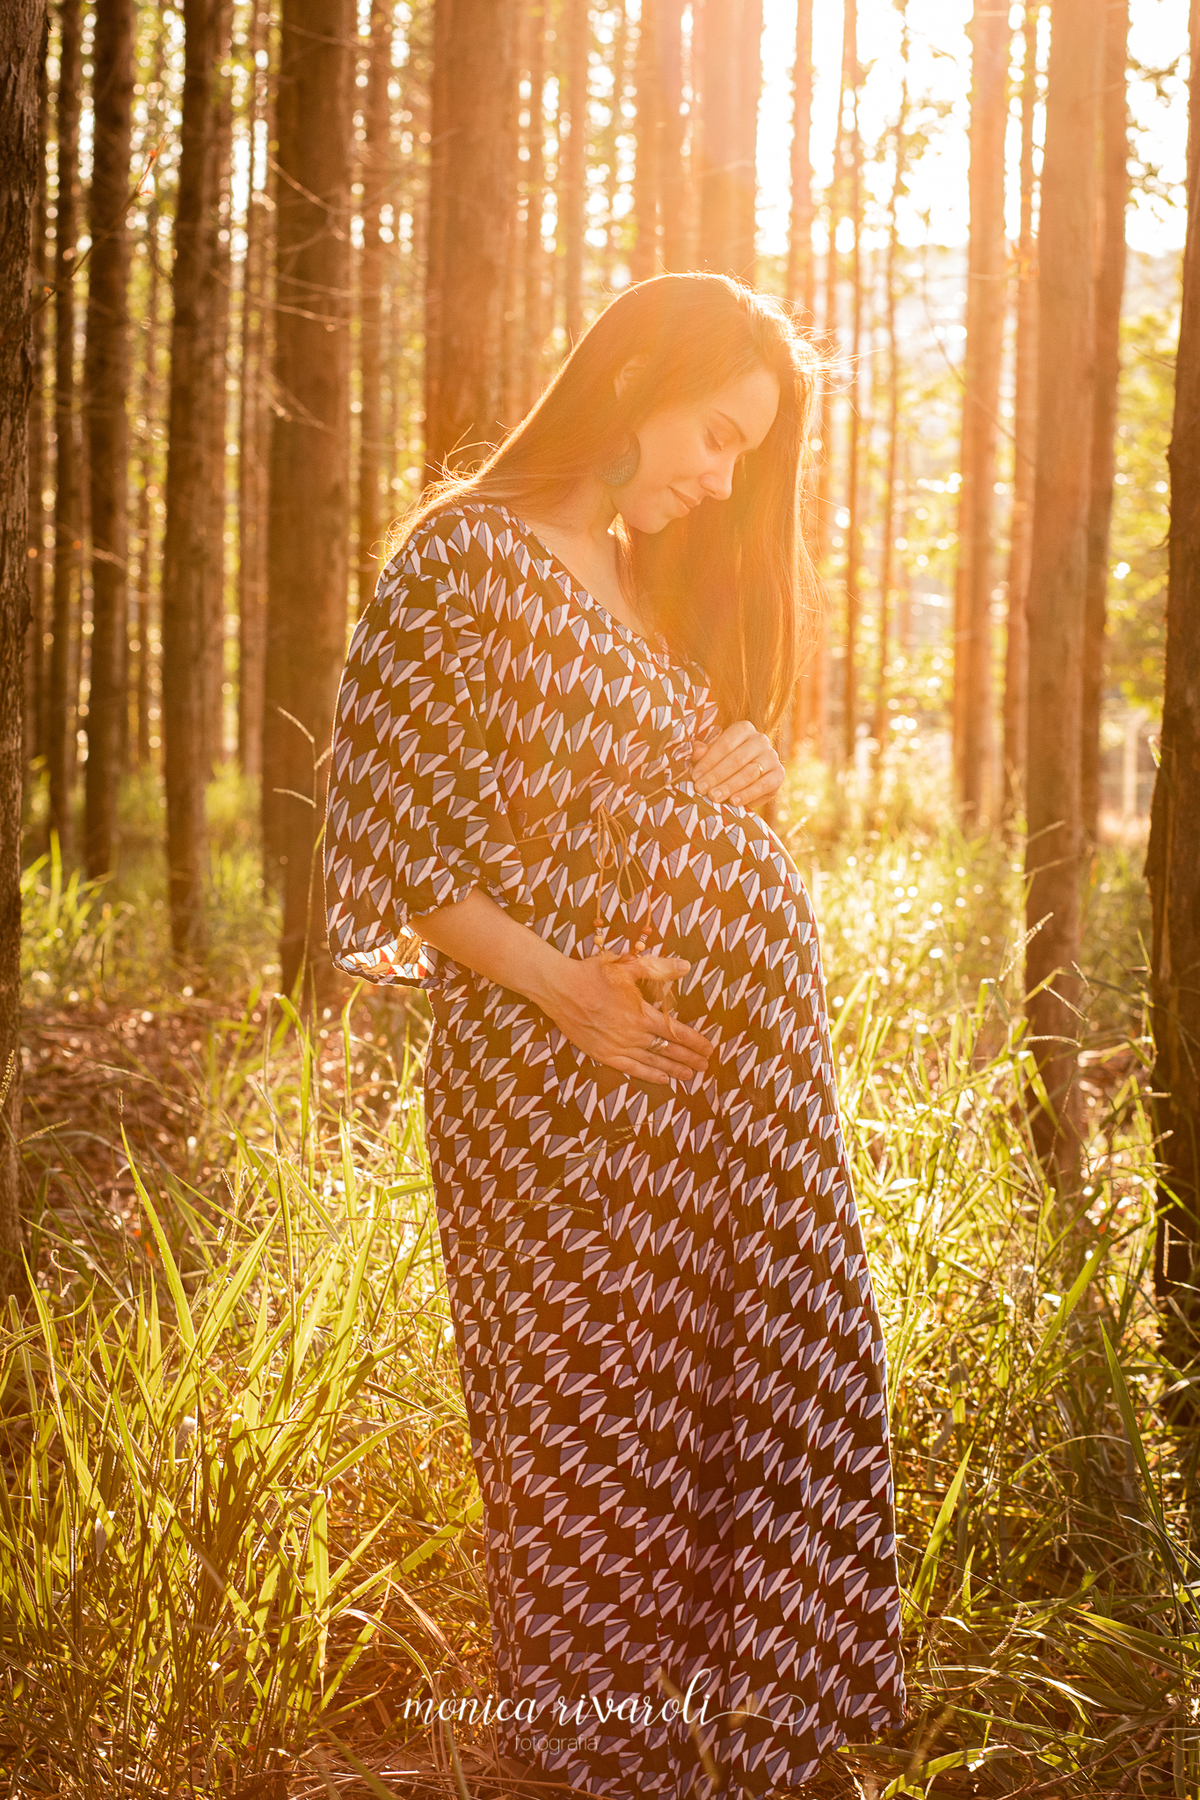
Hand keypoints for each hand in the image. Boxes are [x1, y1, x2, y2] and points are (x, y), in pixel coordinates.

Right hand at [538, 947, 717, 1087]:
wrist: (559, 988)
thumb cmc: (592, 973)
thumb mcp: (626, 965)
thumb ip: (657, 968)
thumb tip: (685, 966)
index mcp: (640, 1013)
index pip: (675, 1031)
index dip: (694, 1041)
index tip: (708, 1048)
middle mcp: (632, 1034)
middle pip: (667, 1050)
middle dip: (689, 1058)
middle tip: (704, 1066)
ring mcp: (616, 1046)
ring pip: (652, 1062)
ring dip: (673, 1069)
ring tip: (689, 1076)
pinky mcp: (602, 1054)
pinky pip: (630, 1069)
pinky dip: (648, 1075)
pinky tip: (662, 1080)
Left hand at [691, 719, 784, 806]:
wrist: (748, 779)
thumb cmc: (725, 762)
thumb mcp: (712, 755)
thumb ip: (702, 752)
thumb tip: (695, 752)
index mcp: (743, 729)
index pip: (724, 745)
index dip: (708, 762)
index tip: (695, 776)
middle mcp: (760, 739)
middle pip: (736, 759)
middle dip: (716, 776)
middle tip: (701, 789)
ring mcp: (772, 756)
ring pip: (749, 773)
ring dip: (729, 786)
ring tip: (714, 797)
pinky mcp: (779, 774)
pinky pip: (763, 785)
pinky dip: (747, 795)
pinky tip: (734, 802)